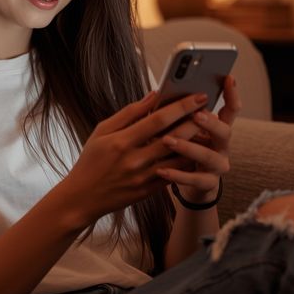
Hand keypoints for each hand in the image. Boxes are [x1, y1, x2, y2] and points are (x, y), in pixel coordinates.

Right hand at [55, 90, 209, 226]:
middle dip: (196, 121)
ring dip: (196, 142)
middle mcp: (135, 160)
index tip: (198, 96)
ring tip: (208, 129)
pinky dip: (187, 161)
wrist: (83, 198)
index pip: (158, 120)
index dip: (181, 106)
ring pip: (179, 158)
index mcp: (121, 142)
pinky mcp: (149, 190)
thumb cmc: (91, 160)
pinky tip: (197, 150)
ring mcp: (143, 177)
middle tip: (210, 109)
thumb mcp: (102, 131)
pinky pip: (175, 174)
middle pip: (174, 138)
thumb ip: (128, 113)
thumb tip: (153, 96)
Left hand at [157, 75, 241, 202]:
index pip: (231, 109)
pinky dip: (177, 174)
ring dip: (189, 147)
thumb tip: (159, 93)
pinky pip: (195, 179)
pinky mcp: (208, 184)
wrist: (190, 185)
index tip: (229, 78)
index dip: (232, 94)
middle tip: (196, 114)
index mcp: (217, 129)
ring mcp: (218, 166)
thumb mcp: (181, 130)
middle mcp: (222, 146)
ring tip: (167, 140)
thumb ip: (177, 115)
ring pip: (209, 156)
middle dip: (211, 123)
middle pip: (225, 132)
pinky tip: (161, 169)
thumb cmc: (182, 150)